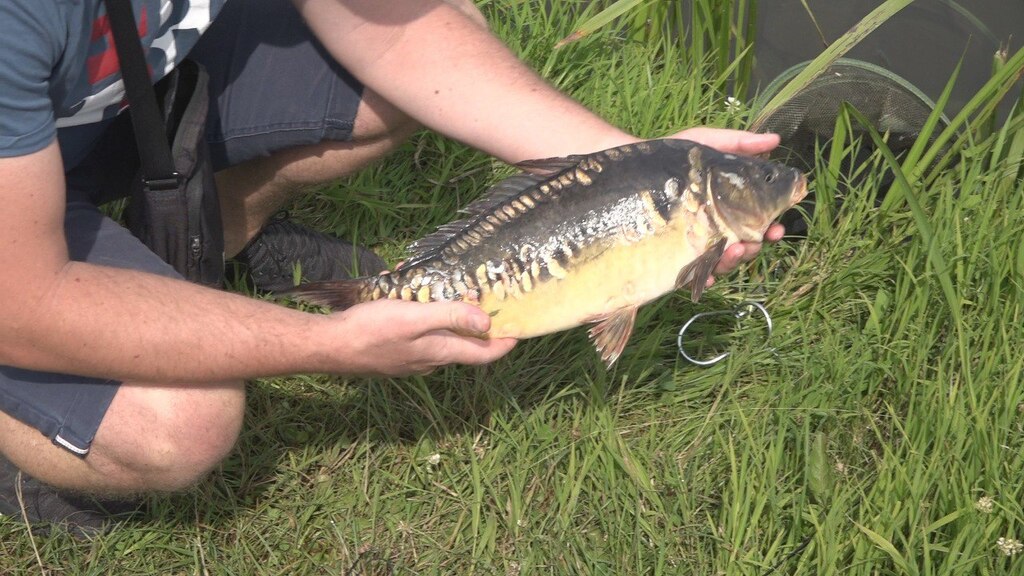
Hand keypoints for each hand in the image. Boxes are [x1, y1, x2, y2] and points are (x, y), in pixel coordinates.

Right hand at [328, 298, 516, 376]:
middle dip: (474, 323)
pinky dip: (419, 315)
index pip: (483, 354)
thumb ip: (451, 317)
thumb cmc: (372, 330)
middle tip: (481, 299)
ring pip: (438, 337)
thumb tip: (487, 321)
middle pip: (463, 345)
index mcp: (440, 352)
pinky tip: (405, 294)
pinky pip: (416, 333)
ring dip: (443, 315)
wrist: (328, 347)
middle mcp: (429, 360)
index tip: (519, 332)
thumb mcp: (415, 317)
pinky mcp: (393, 352)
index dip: (504, 344)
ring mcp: (410, 359)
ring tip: (439, 288)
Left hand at [662, 127, 786, 281]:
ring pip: (722, 262)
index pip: (757, 224)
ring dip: (732, 261)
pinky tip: (706, 276)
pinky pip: (692, 273)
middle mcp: (717, 229)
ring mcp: (697, 243)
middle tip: (754, 242)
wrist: (636, 169)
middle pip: (744, 247)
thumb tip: (775, 139)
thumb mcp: (707, 143)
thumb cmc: (676, 158)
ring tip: (732, 250)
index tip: (777, 228)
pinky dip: (703, 277)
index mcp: (730, 209)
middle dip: (753, 248)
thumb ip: (739, 143)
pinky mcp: (676, 254)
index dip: (770, 229)